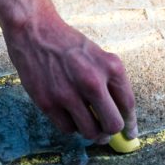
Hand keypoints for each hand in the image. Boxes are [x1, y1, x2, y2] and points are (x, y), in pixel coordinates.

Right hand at [3, 14, 136, 142]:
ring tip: (88, 125)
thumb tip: (120, 115)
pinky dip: (71, 126)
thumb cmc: (69, 45)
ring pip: (90, 132)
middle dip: (111, 132)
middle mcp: (92, 81)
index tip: (129, 133)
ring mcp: (69, 94)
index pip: (128, 105)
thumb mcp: (98, 56)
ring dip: (91, 133)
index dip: (130, 123)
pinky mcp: (48, 103)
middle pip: (112, 125)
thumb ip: (110, 82)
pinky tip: (70, 115)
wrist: (35, 31)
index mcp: (110, 67)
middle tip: (106, 132)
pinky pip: (68, 129)